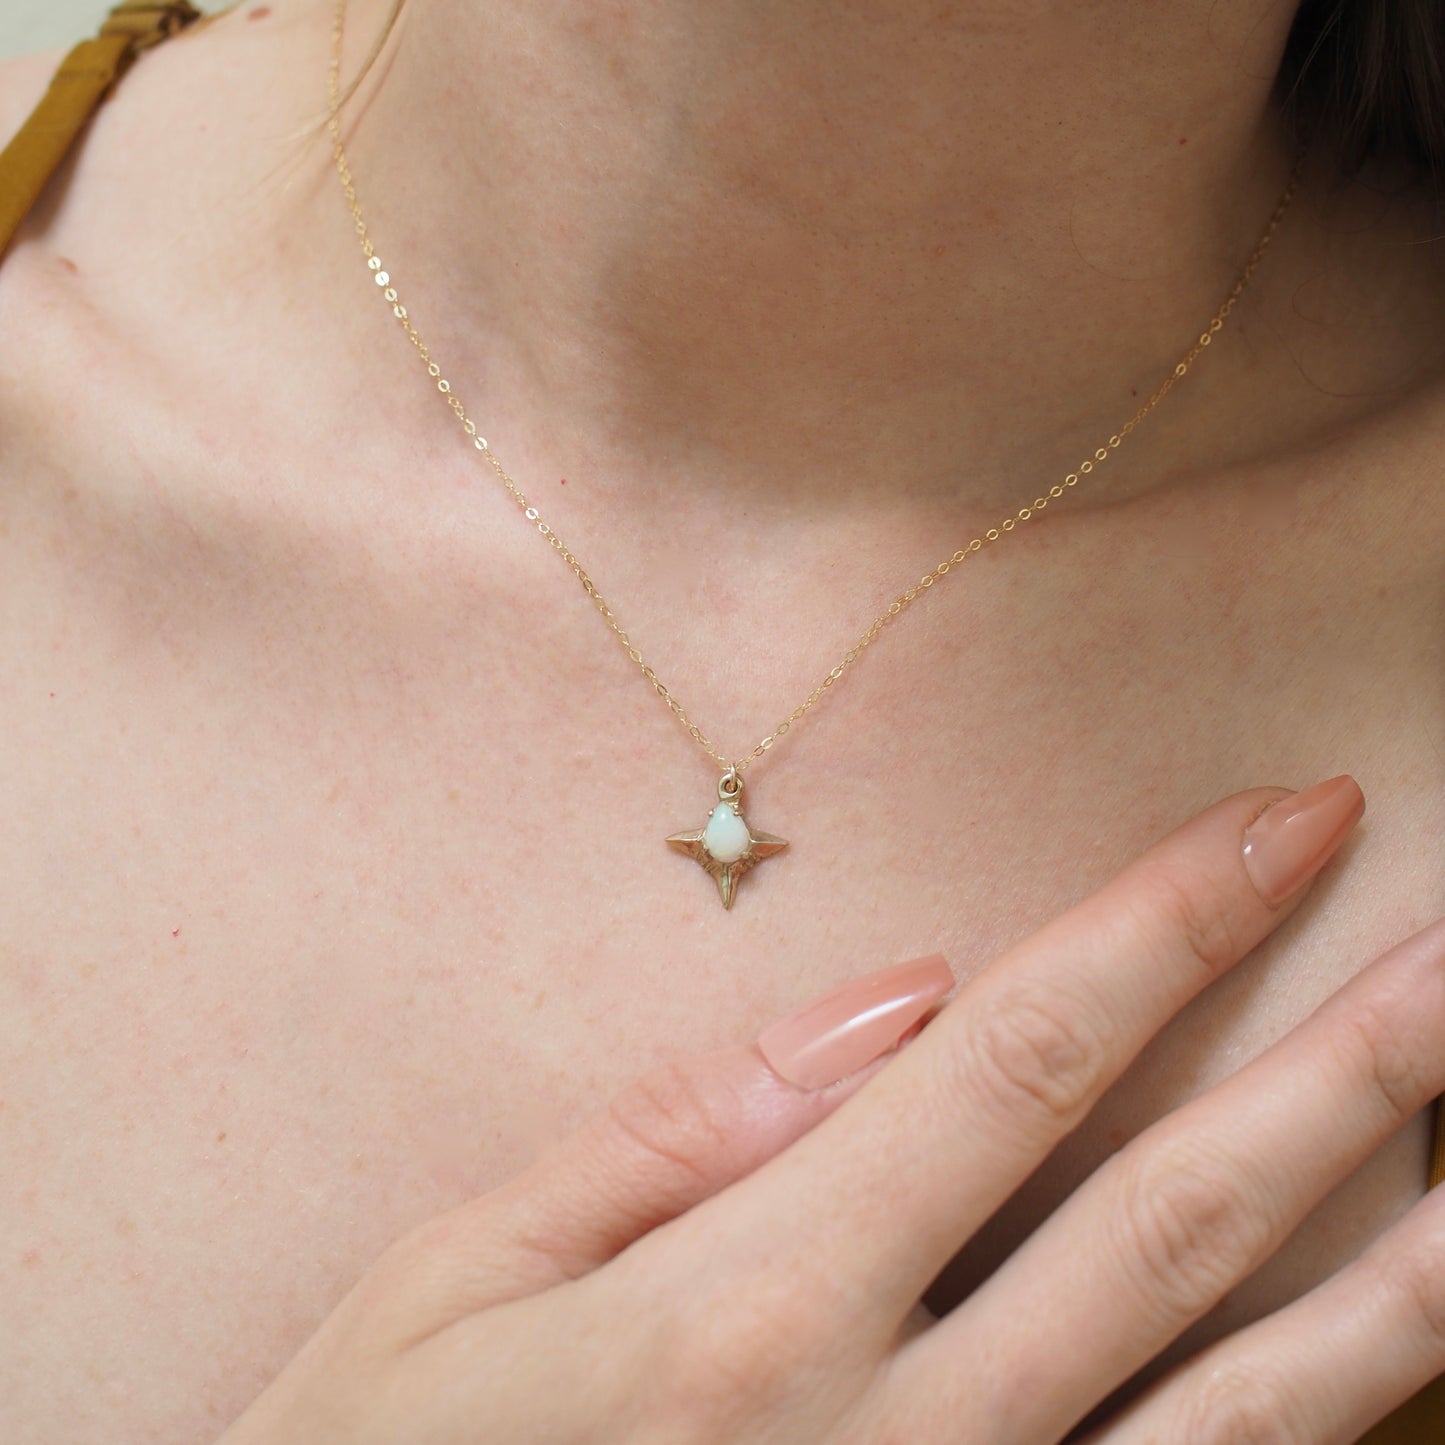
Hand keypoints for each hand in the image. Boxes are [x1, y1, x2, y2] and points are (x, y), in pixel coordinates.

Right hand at [217, 774, 1444, 1442]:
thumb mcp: (468, 1278)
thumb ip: (688, 1127)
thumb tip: (901, 997)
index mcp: (757, 1302)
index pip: (1024, 1054)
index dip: (1172, 921)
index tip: (1293, 820)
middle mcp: (899, 1432)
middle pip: (1172, 1208)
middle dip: (1344, 1060)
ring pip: (1240, 1394)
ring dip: (1388, 1253)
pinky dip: (1313, 1433)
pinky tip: (1388, 1354)